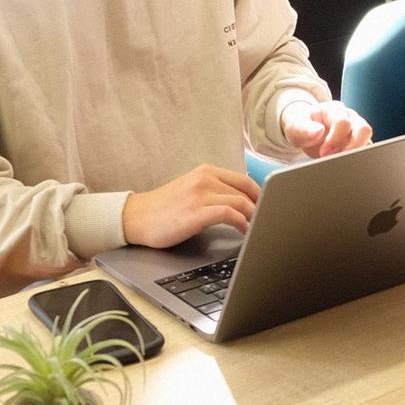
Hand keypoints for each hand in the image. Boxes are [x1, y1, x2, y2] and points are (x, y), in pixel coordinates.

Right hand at [122, 164, 260, 247]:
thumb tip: (243, 204)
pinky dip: (242, 223)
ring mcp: (200, 194)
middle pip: (247, 191)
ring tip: (259, 228)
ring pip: (241, 201)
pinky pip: (230, 213)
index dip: (261, 196)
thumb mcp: (192, 191)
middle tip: (269, 221)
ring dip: (254, 217)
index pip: (245, 180)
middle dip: (261, 207)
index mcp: (206, 172)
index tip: (269, 209)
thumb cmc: (165, 209)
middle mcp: (205, 179)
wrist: (135, 218)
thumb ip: (215, 192)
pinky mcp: (196, 211)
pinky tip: (245, 232)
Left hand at [282, 99, 372, 157]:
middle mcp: (349, 117)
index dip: (334, 140)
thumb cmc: (300, 126)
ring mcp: (356, 130)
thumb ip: (304, 128)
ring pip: (369, 141)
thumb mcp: (295, 126)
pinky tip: (342, 165)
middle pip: (364, 129)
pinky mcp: (359, 143)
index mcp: (334, 109)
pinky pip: (366, 152)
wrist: (304, 131)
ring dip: (355, 155)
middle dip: (351, 148)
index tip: (323, 152)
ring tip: (338, 163)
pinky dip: (357, 161)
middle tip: (335, 159)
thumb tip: (319, 131)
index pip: (343, 122)